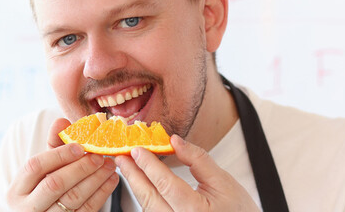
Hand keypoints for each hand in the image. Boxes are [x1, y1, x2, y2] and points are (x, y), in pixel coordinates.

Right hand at [6, 118, 118, 211]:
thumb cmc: (42, 189)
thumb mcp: (43, 170)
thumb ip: (53, 145)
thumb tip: (62, 121)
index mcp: (17, 191)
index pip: (35, 166)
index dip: (58, 155)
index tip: (80, 146)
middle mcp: (27, 208)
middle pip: (55, 183)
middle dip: (80, 167)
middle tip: (100, 156)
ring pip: (73, 199)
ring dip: (95, 179)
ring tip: (109, 165)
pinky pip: (86, 210)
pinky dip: (101, 194)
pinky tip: (110, 180)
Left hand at [115, 134, 258, 211]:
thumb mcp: (224, 182)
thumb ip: (198, 160)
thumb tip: (175, 140)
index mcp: (195, 211)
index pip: (165, 184)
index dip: (148, 164)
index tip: (136, 149)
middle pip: (149, 197)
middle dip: (133, 174)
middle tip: (121, 155)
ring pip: (147, 207)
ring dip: (137, 186)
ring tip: (127, 166)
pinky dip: (146, 197)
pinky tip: (142, 184)